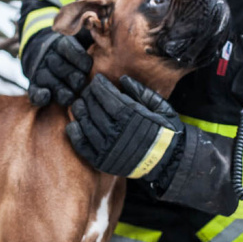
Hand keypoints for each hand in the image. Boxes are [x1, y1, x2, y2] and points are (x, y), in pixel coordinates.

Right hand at [22, 31, 91, 106]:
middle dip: (71, 75)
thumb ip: (92, 34)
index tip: (88, 66)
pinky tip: (46, 96)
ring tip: (70, 96)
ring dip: (60, 89)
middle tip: (81, 82)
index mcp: (61, 43)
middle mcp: (49, 56)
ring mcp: (40, 71)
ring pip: (48, 79)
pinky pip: (34, 91)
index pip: (69, 48)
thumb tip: (99, 26)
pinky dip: (38, 95)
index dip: (78, 58)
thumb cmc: (75, 49)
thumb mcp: (83, 37)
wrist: (46, 53)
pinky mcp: (35, 86)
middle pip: (59, 66)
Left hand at [66, 75, 183, 179]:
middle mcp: (117, 131)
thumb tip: (123, 79)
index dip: (100, 85)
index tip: (97, 79)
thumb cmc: (165, 131)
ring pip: (87, 125)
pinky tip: (73, 124)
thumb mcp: (160, 107)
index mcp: (131, 116)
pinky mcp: (102, 162)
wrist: (168, 161)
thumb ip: (141, 92)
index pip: (107, 96)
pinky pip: (83, 146)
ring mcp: (108, 148)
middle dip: (89, 96)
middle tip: (87, 90)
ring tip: (79, 104)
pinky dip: (76, 134)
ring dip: (80, 112)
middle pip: (94, 109)